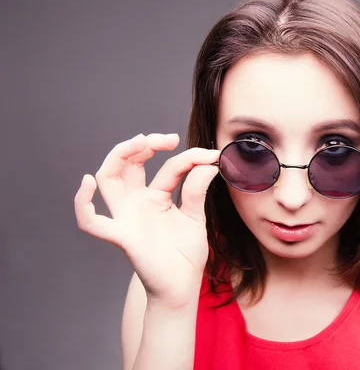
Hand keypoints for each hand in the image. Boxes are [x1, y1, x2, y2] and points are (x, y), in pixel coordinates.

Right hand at [74, 133, 219, 308]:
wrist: (182, 286)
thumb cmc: (186, 253)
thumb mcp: (196, 217)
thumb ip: (197, 192)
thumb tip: (208, 165)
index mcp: (157, 196)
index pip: (169, 166)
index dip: (190, 157)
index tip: (212, 155)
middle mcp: (138, 202)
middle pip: (128, 163)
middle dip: (144, 144)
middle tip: (168, 138)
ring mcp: (127, 216)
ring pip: (108, 179)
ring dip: (118, 156)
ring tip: (138, 142)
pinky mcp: (121, 235)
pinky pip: (92, 221)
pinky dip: (83, 202)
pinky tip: (88, 182)